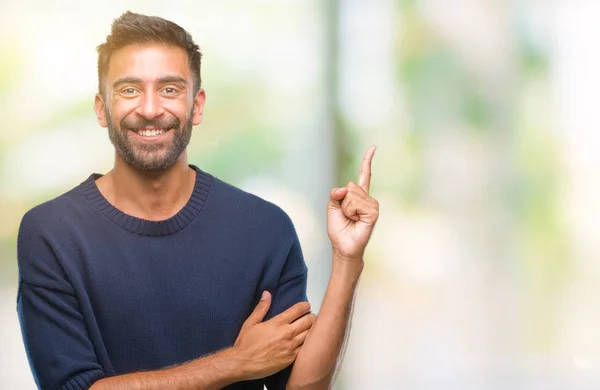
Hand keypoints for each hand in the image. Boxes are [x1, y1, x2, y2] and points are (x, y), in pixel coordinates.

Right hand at [232, 291, 315, 380]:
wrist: (242, 364)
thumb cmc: (245, 343)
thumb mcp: (251, 322)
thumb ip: (261, 308)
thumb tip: (267, 293)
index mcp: (278, 323)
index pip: (299, 309)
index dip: (305, 306)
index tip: (306, 306)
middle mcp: (287, 333)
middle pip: (309, 321)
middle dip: (311, 317)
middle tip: (309, 318)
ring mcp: (290, 347)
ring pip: (310, 335)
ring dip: (311, 330)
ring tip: (308, 330)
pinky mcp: (291, 359)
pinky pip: (306, 349)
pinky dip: (307, 344)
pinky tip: (304, 343)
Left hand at [328, 145, 379, 261]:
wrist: (343, 246)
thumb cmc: (339, 229)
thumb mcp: (332, 207)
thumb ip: (335, 194)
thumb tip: (343, 189)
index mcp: (358, 196)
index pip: (364, 175)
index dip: (367, 161)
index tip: (373, 147)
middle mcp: (367, 198)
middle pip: (350, 186)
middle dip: (341, 201)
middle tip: (346, 215)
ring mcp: (372, 205)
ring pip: (351, 194)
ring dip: (346, 208)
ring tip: (351, 219)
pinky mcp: (373, 212)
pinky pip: (356, 203)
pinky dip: (350, 212)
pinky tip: (356, 220)